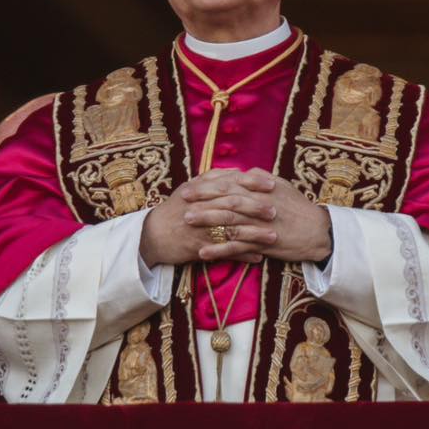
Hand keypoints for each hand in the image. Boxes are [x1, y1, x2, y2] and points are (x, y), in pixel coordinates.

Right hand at [140, 170, 262, 266]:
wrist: (153, 234)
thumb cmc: (175, 209)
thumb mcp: (191, 188)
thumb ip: (214, 178)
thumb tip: (238, 171)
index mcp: (201, 189)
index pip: (231, 182)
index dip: (253, 183)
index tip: (273, 184)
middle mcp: (202, 206)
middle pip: (233, 205)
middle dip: (256, 208)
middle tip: (276, 211)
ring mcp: (200, 227)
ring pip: (232, 229)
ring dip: (254, 234)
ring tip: (273, 237)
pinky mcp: (199, 247)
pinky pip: (224, 252)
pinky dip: (242, 255)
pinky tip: (258, 257)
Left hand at [178, 168, 331, 264]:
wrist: (316, 231)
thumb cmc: (298, 207)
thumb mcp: (282, 185)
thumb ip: (260, 177)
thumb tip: (242, 171)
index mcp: (261, 189)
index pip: (229, 184)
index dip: (208, 185)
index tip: (189, 185)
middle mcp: (258, 205)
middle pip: (225, 201)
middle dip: (202, 200)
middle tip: (182, 201)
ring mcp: (259, 225)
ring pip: (229, 222)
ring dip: (206, 222)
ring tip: (187, 222)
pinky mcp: (262, 244)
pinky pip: (237, 247)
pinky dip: (219, 250)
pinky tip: (203, 252)